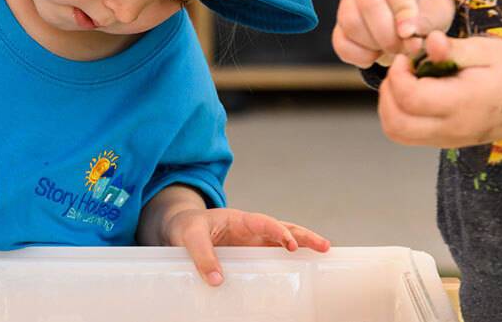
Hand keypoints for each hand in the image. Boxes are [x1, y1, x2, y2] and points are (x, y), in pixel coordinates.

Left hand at [158, 207, 329, 286]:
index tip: (289, 244)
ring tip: (322, 254)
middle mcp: (250, 230)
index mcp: (239, 219)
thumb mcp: (190, 238)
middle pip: (282, 229)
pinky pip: (271, 258)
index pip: (264, 223)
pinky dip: (287, 261)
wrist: (177, 229)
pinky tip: (300, 271)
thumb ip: (202, 256)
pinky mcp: (249, 256)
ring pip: (281, 243)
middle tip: (324, 246)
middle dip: (303, 236)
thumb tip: (218, 281)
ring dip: (301, 247)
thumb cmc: (185, 227)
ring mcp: (252, 243)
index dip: (277, 231)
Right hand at [333, 0, 453, 67]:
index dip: (402, 11)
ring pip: (352, 24)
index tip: (409, 33)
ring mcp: (348, 1)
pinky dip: (358, 55)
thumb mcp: (438, 8)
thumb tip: (410, 41)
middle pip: (369, 7)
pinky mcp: (339, 23)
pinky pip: (340, 41)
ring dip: (374, 45)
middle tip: (405, 49)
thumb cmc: (424, 2)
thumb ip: (427, 22)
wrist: (408, 2)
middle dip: (389, 36)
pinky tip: (376, 54)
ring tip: (393, 50)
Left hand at [378, 31, 501, 146]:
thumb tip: (431, 41)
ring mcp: (447, 139)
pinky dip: (399, 115)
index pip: (410, 98)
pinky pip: (408, 135)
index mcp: (462, 103)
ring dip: (389, 106)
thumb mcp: (487, 51)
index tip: (406, 58)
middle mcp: (451, 128)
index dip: (397, 75)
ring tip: (404, 82)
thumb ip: (454, 49)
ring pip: (397, 133)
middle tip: (401, 71)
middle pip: (396, 123)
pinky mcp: (444, 141)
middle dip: (388, 92)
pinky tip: (412, 94)